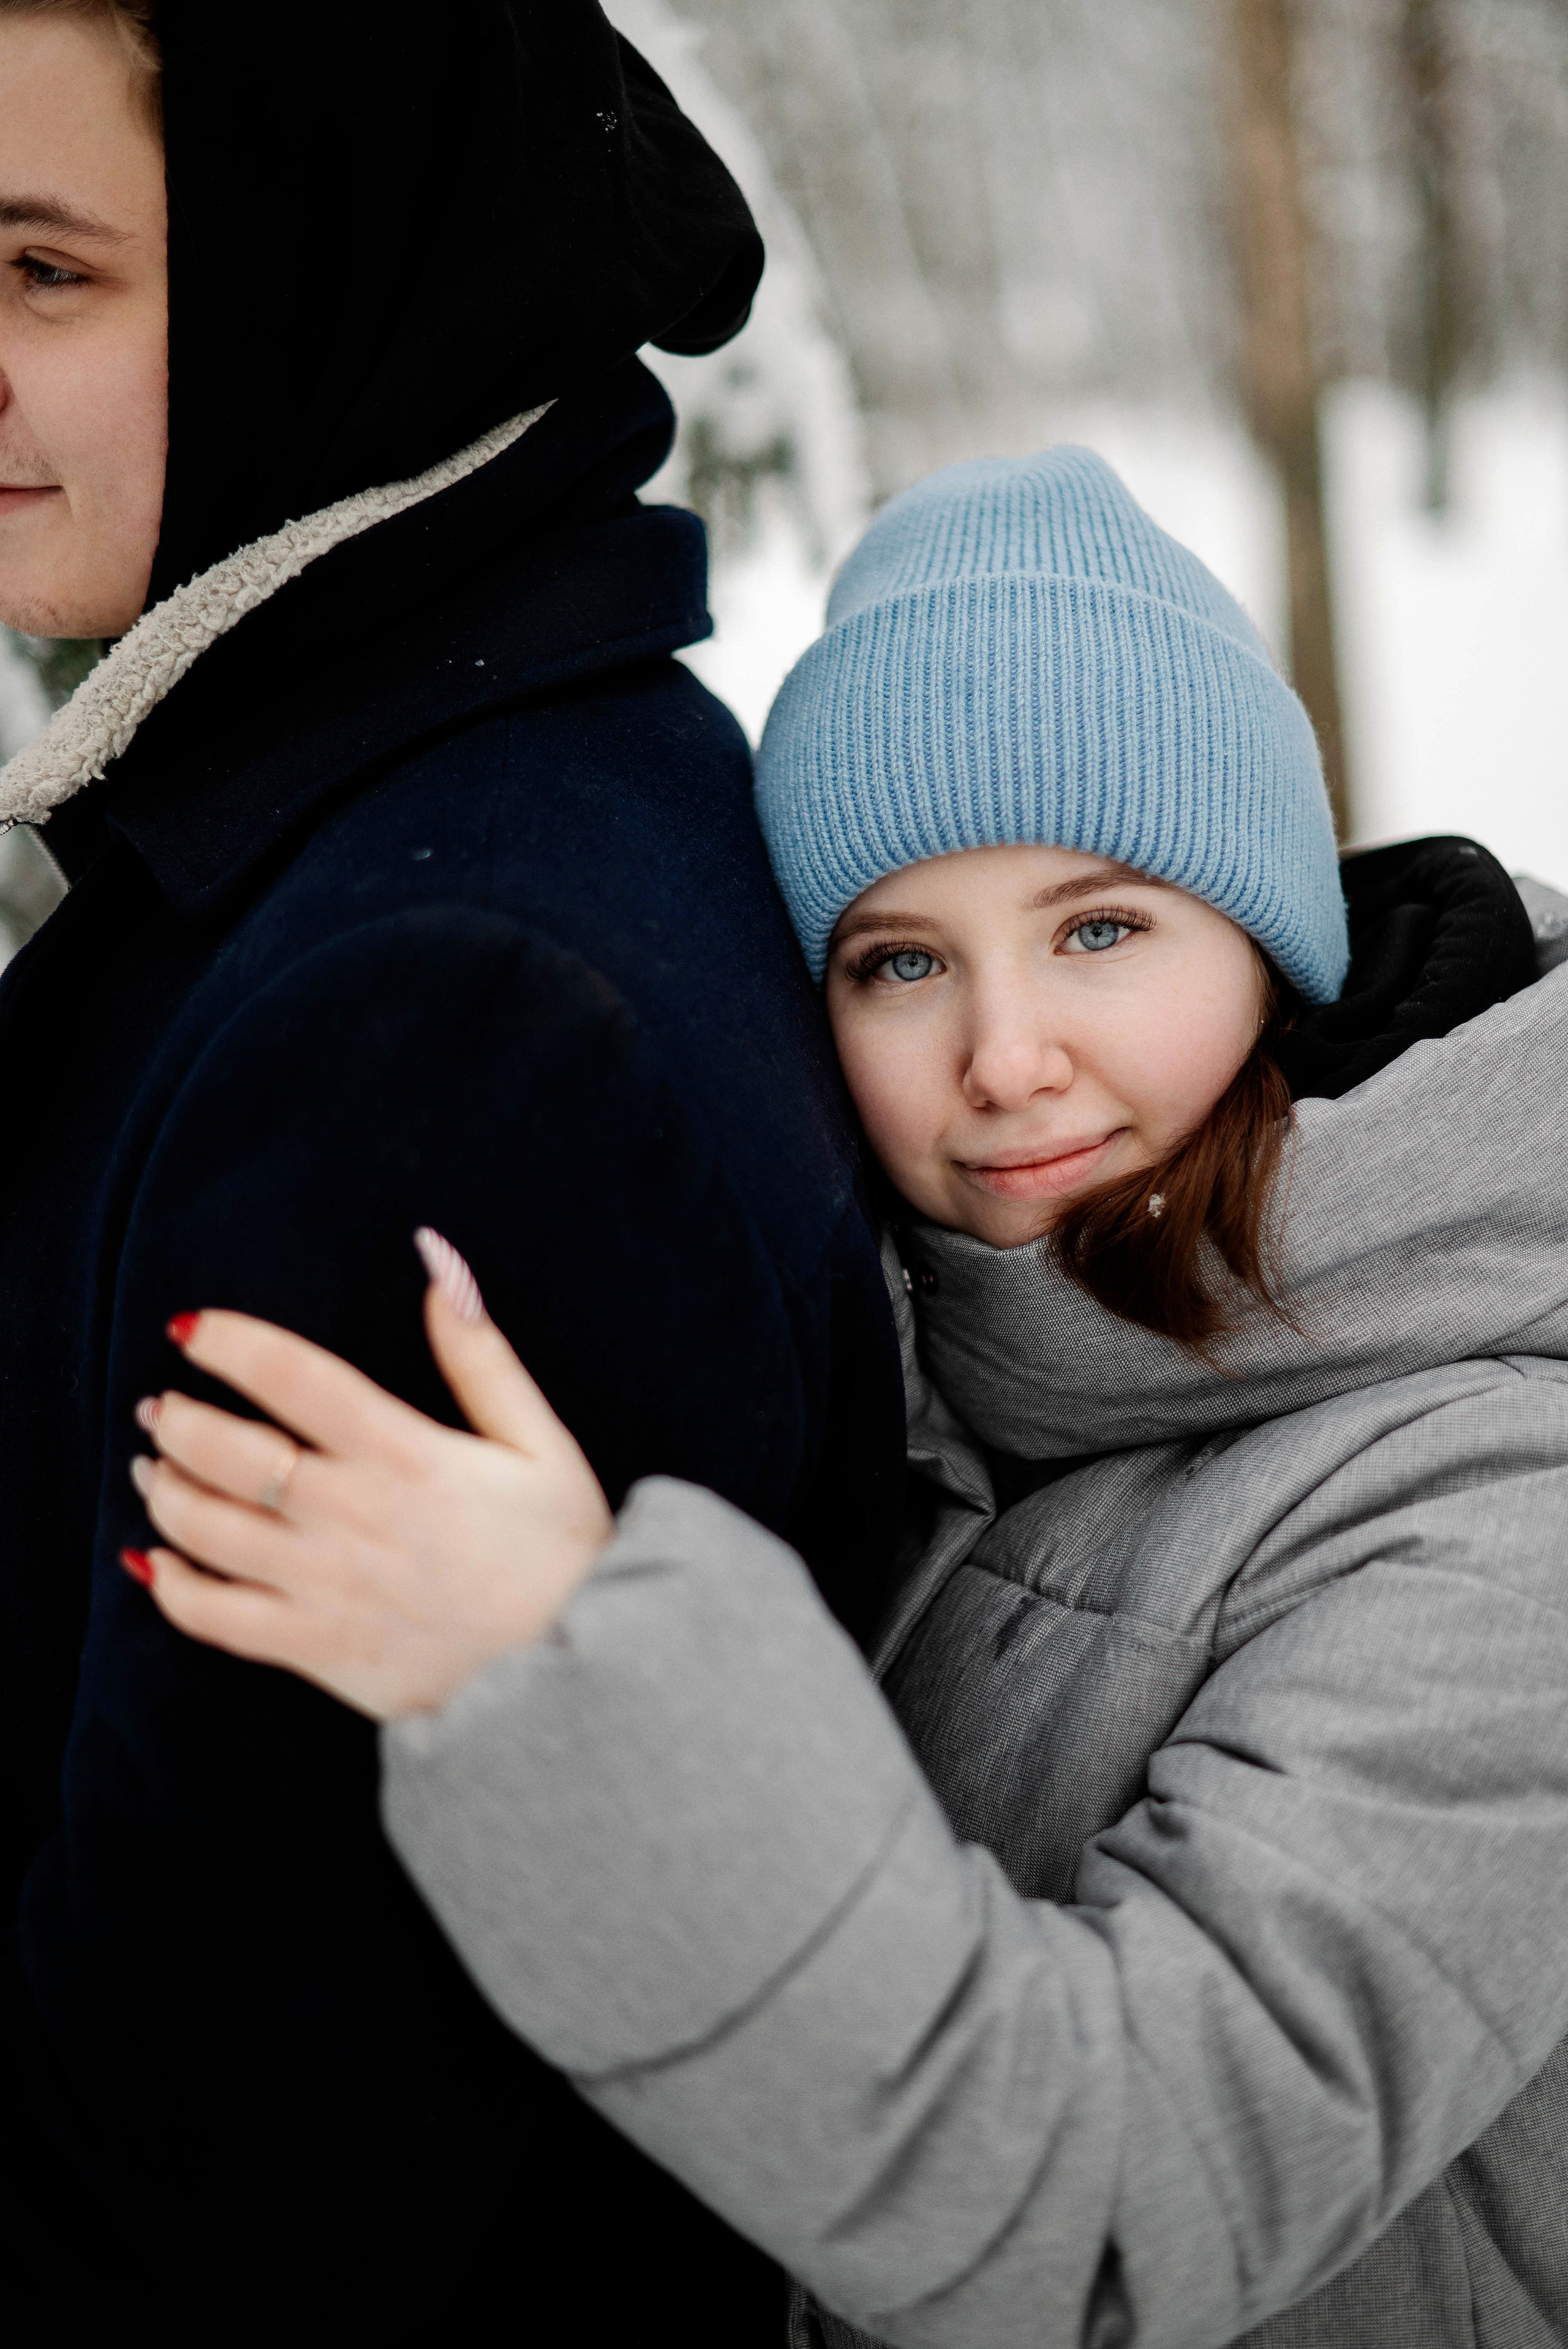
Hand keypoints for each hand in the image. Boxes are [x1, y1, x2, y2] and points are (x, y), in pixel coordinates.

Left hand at [125, 1232, 614, 1720]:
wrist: (571, 1675)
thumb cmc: (563, 1552)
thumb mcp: (540, 1442)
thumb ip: (480, 1356)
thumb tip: (438, 1265)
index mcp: (405, 1456)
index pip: (295, 1378)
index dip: (232, 1343)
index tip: (191, 1327)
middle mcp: (351, 1517)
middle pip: (231, 1453)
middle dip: (179, 1420)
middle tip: (160, 1405)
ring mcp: (325, 1588)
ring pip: (208, 1532)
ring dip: (166, 1493)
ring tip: (155, 1468)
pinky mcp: (314, 1650)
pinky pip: (217, 1620)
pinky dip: (171, 1590)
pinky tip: (151, 1563)